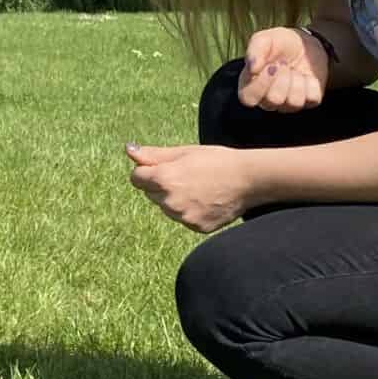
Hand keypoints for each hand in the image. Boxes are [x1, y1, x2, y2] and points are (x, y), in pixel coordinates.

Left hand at [125, 142, 252, 233]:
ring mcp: (183, 217)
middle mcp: (169, 202)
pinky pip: (183, 218)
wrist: (248, 180)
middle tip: (187, 175)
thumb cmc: (216, 160)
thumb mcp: (184, 152)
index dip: (148, 171)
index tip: (164, 167)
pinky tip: (206, 200)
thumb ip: (154, 154)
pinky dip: (190, 211)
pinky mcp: (195, 228)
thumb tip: (129, 150)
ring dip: (174, 199)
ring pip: (166, 208)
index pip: (136, 178)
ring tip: (199, 188)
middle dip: (161, 185)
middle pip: (151, 194)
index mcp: (163, 179)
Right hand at [238, 24, 328, 112]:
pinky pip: (312, 98)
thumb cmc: (279, 44)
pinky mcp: (309, 102)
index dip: (261, 83)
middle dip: (282, 78)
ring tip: (295, 70)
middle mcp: (268, 100)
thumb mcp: (265, 39)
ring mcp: (289, 104)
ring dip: (297, 80)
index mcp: (251, 86)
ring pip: (294, 102)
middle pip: (273, 100)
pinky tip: (307, 76)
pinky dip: (312, 82)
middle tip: (284, 64)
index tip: (271, 65)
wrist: (305, 44)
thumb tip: (252, 68)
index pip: (249, 98)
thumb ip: (255, 49)